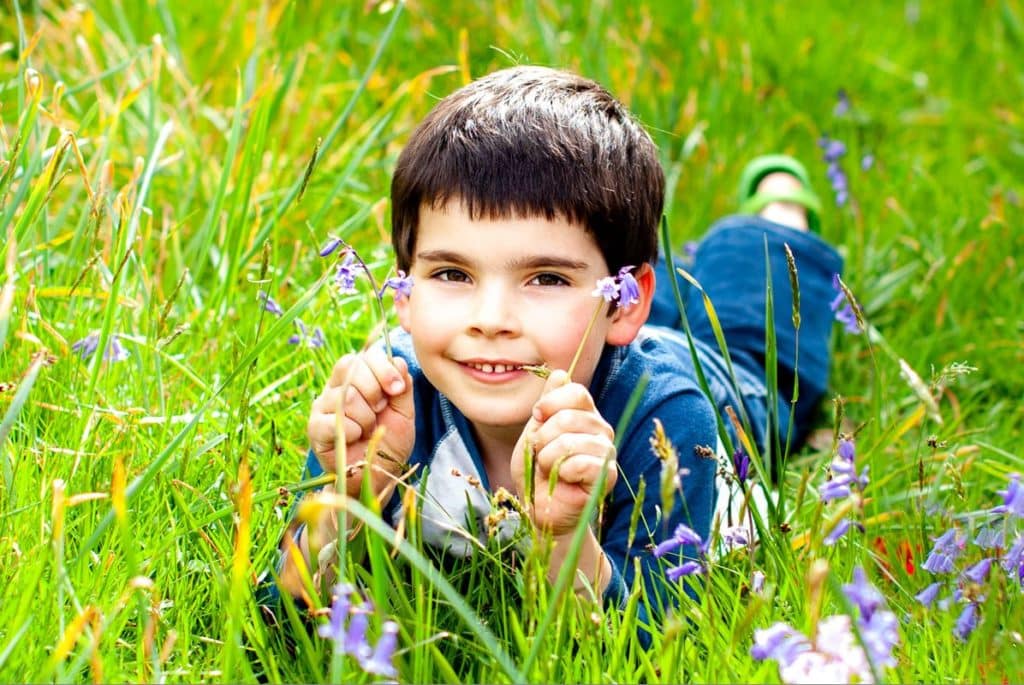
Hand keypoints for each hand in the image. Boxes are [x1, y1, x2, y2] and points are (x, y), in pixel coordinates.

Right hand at [307, 349, 414, 496]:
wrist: (377, 476)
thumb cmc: (389, 441)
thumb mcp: (404, 412)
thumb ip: (402, 386)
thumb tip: (398, 361)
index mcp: (357, 378)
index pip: (364, 356)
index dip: (383, 368)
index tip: (396, 388)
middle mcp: (336, 387)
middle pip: (352, 368)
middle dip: (375, 392)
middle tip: (379, 412)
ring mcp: (322, 406)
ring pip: (347, 396)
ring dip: (366, 417)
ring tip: (367, 429)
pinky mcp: (315, 428)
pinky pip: (335, 421)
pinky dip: (353, 432)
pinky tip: (354, 439)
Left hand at [510, 369, 617, 537]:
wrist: (541, 509)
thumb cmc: (537, 471)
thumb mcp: (535, 432)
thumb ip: (547, 404)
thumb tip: (559, 373)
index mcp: (585, 415)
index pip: (575, 392)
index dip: (550, 403)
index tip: (537, 417)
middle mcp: (600, 430)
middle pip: (568, 416)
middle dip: (543, 437)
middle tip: (541, 454)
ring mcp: (606, 452)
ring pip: (570, 441)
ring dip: (548, 458)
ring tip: (550, 469)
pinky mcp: (607, 476)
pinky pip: (578, 463)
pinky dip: (561, 472)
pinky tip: (563, 480)